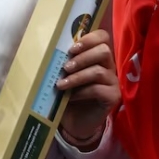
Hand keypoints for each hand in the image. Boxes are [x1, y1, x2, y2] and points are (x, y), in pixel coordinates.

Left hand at [57, 29, 119, 148]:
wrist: (74, 121)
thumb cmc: (67, 94)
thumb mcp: (63, 76)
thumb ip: (62, 62)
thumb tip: (45, 50)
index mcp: (97, 56)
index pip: (102, 37)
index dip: (88, 39)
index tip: (71, 48)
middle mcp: (108, 66)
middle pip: (104, 50)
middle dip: (83, 57)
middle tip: (65, 67)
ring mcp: (112, 82)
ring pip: (99, 71)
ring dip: (78, 76)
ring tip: (61, 84)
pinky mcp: (113, 97)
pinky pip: (99, 89)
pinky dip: (82, 92)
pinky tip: (70, 97)